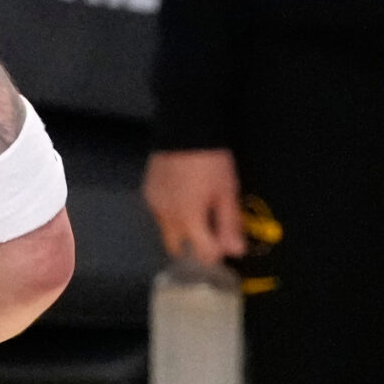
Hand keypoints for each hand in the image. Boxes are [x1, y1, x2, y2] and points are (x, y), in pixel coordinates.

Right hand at [143, 149, 246, 264]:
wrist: (184, 128)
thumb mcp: (227, 191)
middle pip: (178, 251)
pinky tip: (181, 197)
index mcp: (188, 220)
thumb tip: (236, 252)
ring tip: (196, 210)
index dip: (216, 253)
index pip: (202, 255)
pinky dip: (171, 215)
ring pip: (167, 233)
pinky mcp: (147, 193)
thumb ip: (229, 224)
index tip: (224, 243)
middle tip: (209, 233)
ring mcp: (153, 206)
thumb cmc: (212, 161)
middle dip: (192, 248)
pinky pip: (159, 215)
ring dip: (181, 232)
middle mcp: (166, 219)